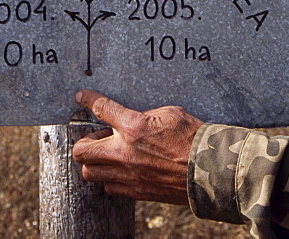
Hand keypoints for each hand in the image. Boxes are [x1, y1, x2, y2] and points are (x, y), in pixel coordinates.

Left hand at [71, 90, 202, 204]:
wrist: (208, 168)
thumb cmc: (192, 137)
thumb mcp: (170, 113)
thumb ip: (146, 114)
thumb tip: (133, 118)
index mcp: (133, 126)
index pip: (101, 109)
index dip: (87, 100)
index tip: (81, 97)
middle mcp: (124, 151)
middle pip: (82, 150)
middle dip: (84, 142)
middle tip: (97, 137)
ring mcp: (127, 174)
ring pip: (90, 172)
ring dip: (95, 162)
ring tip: (108, 155)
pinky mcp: (135, 190)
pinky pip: (108, 187)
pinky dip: (110, 178)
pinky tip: (121, 170)